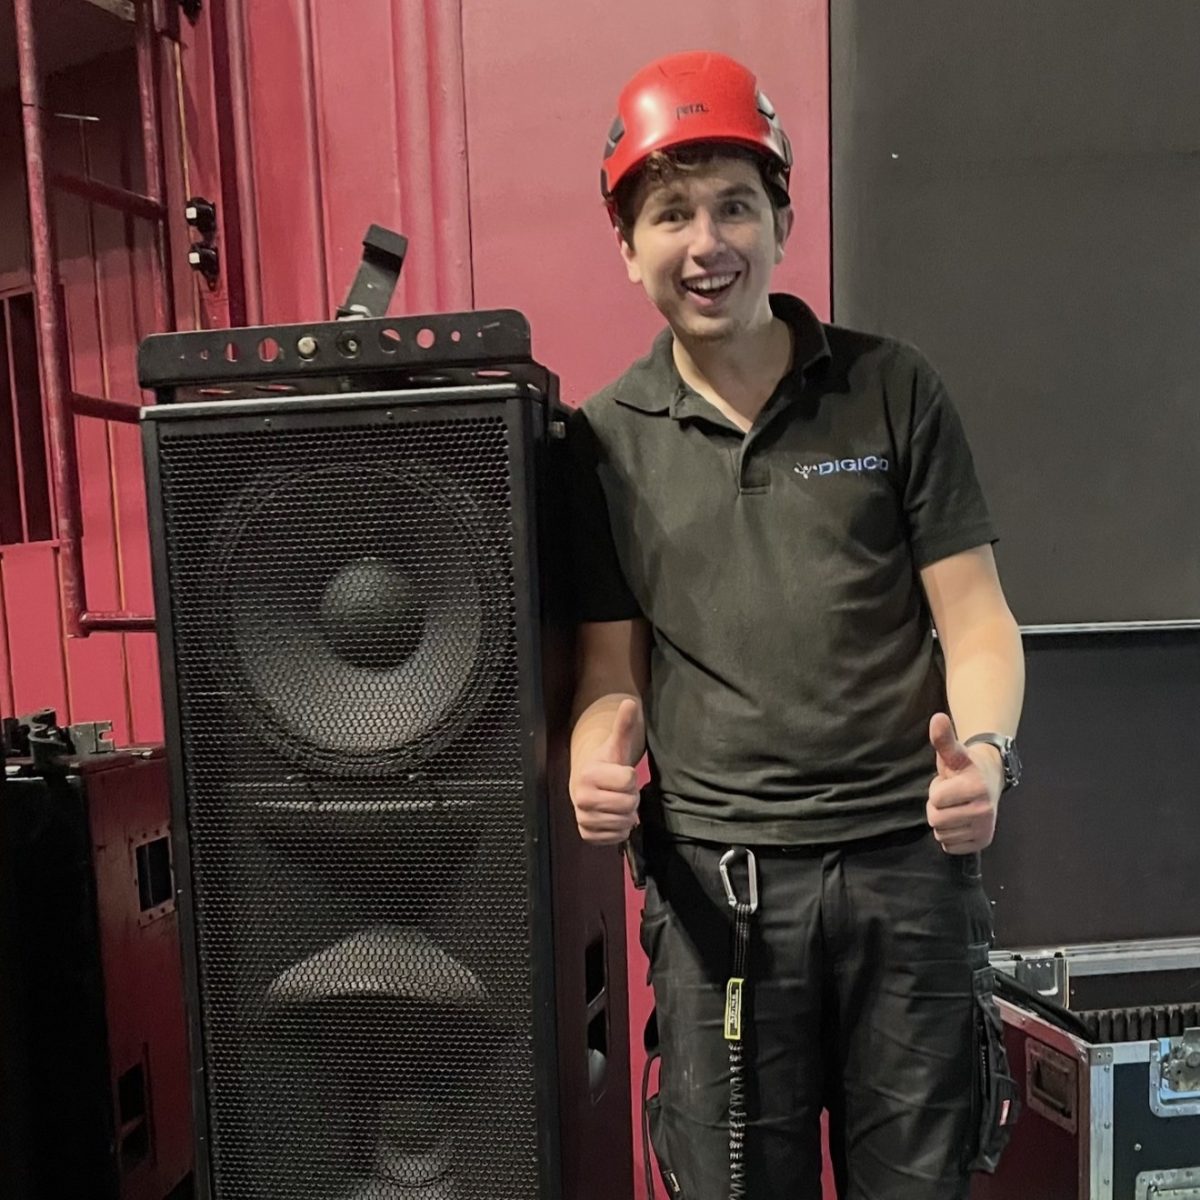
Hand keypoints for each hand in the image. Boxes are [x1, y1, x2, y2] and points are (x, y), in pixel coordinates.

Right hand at [569, 699, 641, 844]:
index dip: (631, 777)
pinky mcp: (586, 835)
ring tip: (616, 802)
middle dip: (631, 797)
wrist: (586, 784)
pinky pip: (617, 837)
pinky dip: (620, 829)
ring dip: (627, 814)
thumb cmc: (606, 764)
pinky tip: (613, 816)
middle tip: (620, 790)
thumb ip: (624, 725)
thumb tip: (629, 701)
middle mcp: (581, 798)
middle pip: (629, 803)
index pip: (629, 780)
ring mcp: (583, 818)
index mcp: (589, 774)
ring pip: (625, 822)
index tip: (620, 773)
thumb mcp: (616, 745)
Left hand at [926, 712, 1002, 853]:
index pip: (936, 800)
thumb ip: (943, 738)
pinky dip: (950, 836)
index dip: (936, 791)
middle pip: (936, 820)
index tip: (949, 783)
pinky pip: (949, 846)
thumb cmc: (964, 767)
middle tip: (950, 797)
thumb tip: (936, 718)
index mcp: (977, 787)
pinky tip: (959, 821)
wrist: (988, 781)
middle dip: (937, 808)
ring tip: (956, 807)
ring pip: (941, 834)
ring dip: (943, 822)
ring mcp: (986, 829)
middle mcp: (985, 810)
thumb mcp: (953, 752)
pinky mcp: (983, 843)